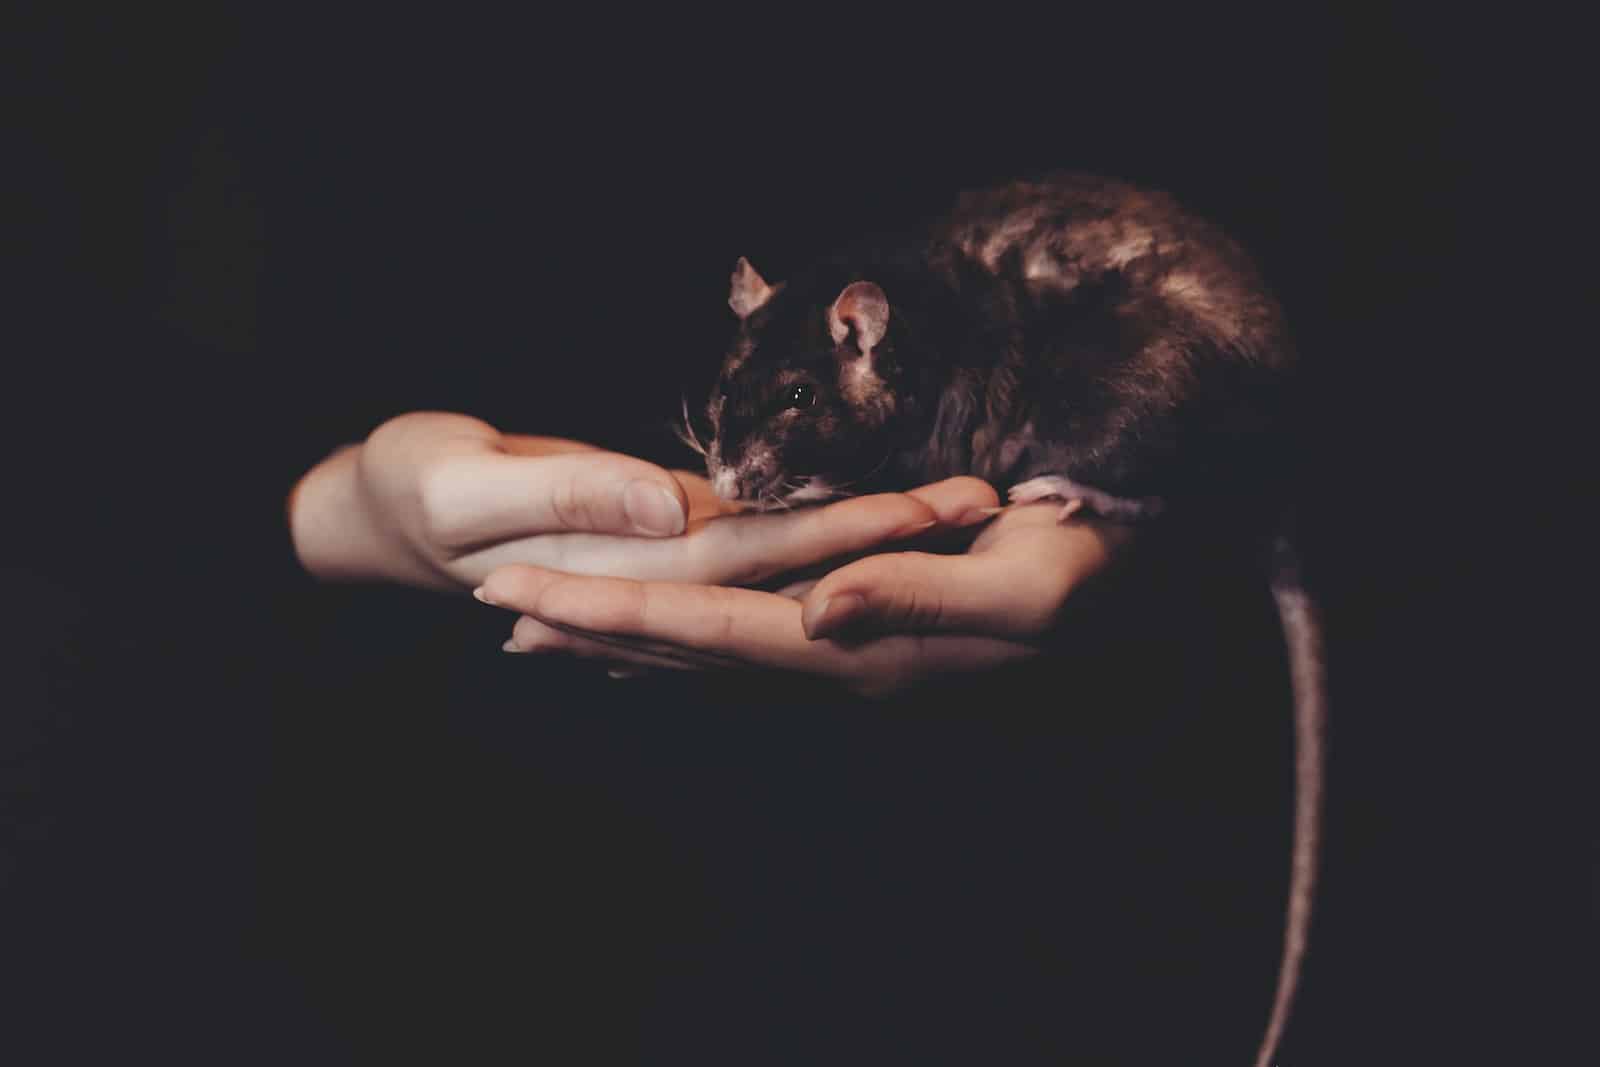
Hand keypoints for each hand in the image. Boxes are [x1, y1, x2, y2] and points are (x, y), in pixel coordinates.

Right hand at [287, 411, 992, 591]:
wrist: (368, 504)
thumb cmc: (401, 487)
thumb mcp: (463, 484)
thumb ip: (569, 496)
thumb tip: (671, 504)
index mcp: (626, 566)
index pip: (763, 556)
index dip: (851, 533)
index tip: (935, 507)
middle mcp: (665, 575)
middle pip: (800, 562)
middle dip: (892, 537)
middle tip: (990, 499)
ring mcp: (668, 557)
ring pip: (787, 553)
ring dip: (868, 536)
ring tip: (961, 507)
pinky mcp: (661, 526)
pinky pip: (754, 535)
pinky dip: (809, 527)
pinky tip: (865, 520)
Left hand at [477, 494, 1132, 695]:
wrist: (1138, 569)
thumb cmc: (1093, 565)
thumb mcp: (1025, 584)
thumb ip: (916, 598)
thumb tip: (816, 614)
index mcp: (866, 648)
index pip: (711, 631)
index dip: (615, 613)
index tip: (522, 595)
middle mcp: (842, 659)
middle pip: (690, 650)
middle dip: (592, 628)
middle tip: (495, 612)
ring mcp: (851, 649)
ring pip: (710, 649)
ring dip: (623, 638)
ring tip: (545, 627)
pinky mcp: (863, 626)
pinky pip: (749, 636)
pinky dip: (686, 632)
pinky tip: (658, 631)